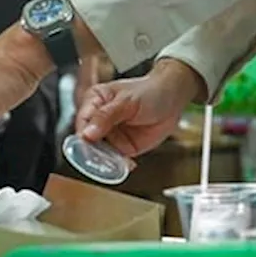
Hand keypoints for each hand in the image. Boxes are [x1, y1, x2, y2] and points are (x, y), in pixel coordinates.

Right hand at [75, 59, 203, 157]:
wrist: (173, 99)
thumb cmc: (149, 91)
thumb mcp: (127, 101)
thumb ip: (106, 117)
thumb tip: (87, 133)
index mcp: (94, 101)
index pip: (82, 120)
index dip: (83, 134)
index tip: (87, 144)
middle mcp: (99, 120)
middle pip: (88, 140)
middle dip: (93, 151)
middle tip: (101, 158)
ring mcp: (111, 135)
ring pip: (100, 153)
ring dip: (106, 160)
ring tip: (115, 162)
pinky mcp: (123, 147)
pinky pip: (116, 160)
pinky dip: (120, 165)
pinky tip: (127, 164)